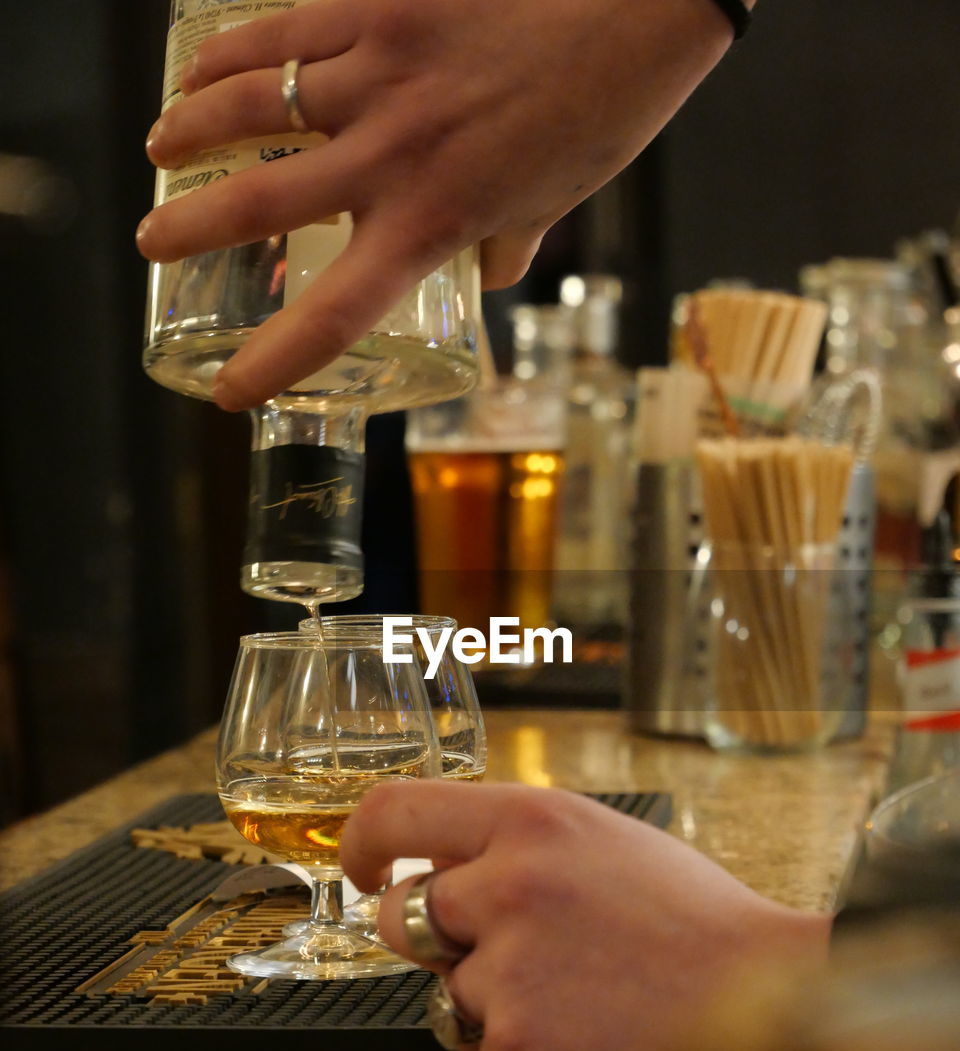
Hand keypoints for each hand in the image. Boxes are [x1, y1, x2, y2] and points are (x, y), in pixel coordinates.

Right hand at [136, 0, 733, 409]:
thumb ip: (502, 251)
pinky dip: (227, 54)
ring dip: (188, 131)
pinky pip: (281, 32)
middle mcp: (393, 158)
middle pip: (259, 203)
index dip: (275, 363)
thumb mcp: (548, 208)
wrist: (628, 11)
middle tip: (152, 242)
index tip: (231, 393)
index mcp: (435, 223)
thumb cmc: (594, 117)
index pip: (338, 315)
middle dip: (186, 229)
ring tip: (159, 148)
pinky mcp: (377, 7)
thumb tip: (483, 280)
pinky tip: (196, 68)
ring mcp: (379, 77)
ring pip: (251, 106)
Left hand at [340, 781, 829, 1050]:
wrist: (768, 999)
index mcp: (531, 821)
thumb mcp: (600, 837)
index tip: (364, 870)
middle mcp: (508, 886)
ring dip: (495, 1001)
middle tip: (504, 950)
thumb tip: (434, 864)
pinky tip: (591, 1037)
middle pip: (399, 916)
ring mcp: (510, 972)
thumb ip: (512, 840)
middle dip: (434, 938)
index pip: (394, 810)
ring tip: (582, 993)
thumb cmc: (689, 917)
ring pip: (446, 993)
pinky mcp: (521, 1049)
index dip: (362, 844)